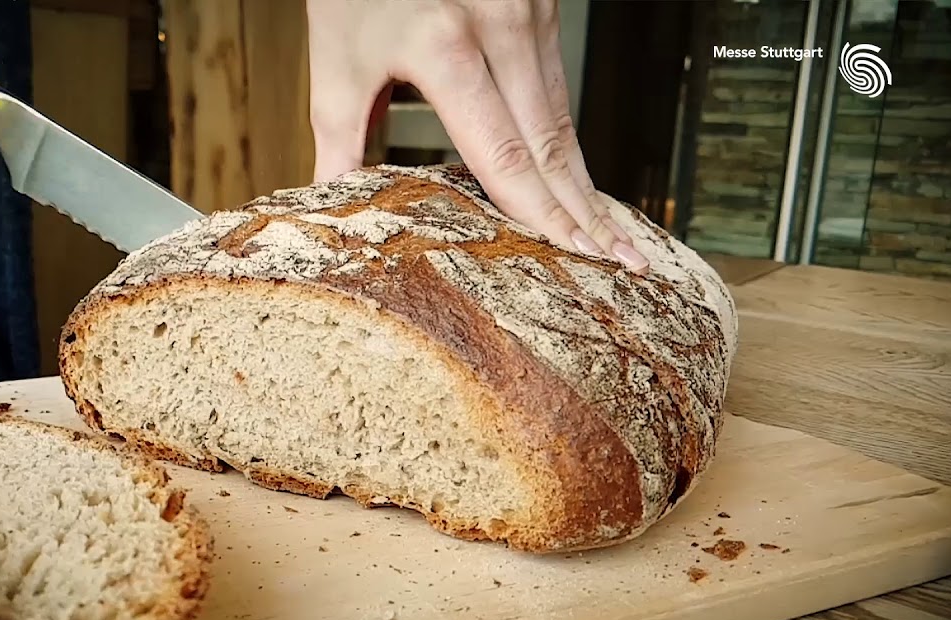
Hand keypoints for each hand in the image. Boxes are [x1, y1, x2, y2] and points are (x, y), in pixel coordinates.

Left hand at [306, 0, 648, 273]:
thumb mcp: (337, 59)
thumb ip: (339, 138)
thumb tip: (328, 202)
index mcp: (445, 45)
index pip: (505, 151)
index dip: (541, 212)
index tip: (574, 254)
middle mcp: (501, 24)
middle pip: (553, 140)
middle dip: (587, 209)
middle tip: (623, 263)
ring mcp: (529, 9)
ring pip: (563, 113)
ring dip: (585, 178)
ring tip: (609, 232)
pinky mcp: (540, 2)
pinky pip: (557, 83)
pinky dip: (567, 136)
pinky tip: (576, 177)